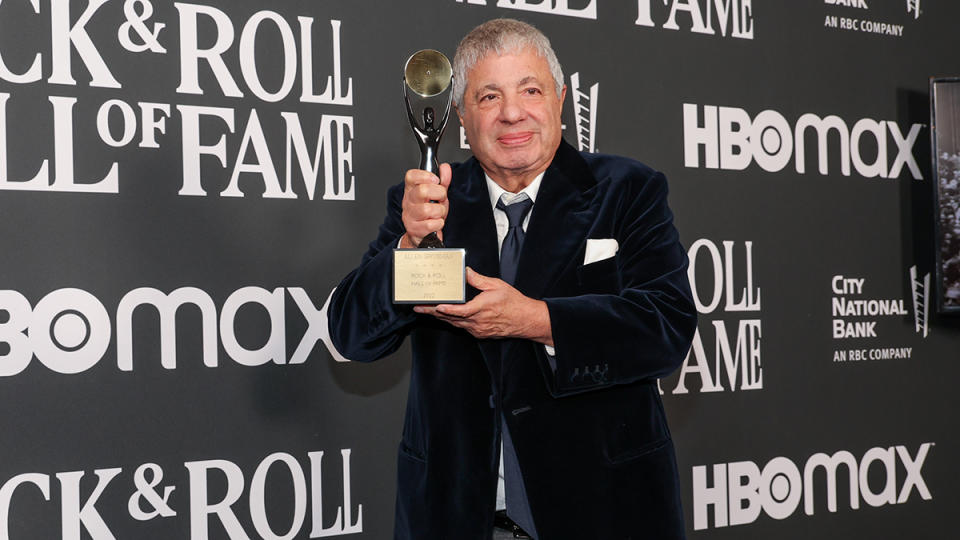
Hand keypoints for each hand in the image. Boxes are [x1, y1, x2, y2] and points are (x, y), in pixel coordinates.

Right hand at [400, 163, 451, 247]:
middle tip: (441, 198)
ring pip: (428, 209)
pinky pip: (431, 224)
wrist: (423, 234)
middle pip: (422, 191)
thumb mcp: (437, 195)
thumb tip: (445, 168)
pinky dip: (439, 223)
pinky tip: (436, 223)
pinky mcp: (414, 229)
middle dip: (439, 194)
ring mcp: (410, 216)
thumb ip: (443, 181)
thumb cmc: (429, 213)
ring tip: (439, 213)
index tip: (436, 180)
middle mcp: (408, 201)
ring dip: (440, 211)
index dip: (425, 175)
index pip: (411, 176)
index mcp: (412, 189)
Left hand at [414, 268, 553, 345]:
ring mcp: (478, 330)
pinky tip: (444, 315)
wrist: (526, 320)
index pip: (460, 311)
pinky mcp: (479, 333)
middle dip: (433, 312)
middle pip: (451, 318)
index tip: (435, 306)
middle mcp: (477, 322)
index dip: (447, 309)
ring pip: (454, 323)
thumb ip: (478, 279)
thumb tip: (465, 271)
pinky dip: (452, 321)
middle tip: (418, 308)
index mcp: (482, 309)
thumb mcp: (497, 286)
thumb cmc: (514, 303)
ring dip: (439, 317)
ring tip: (425, 311)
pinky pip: (462, 327)